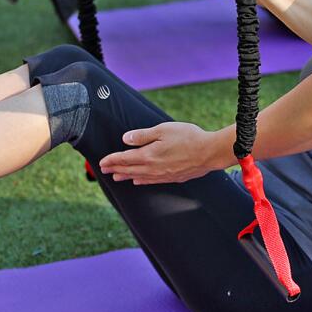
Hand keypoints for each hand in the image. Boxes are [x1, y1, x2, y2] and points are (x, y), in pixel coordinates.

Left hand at [99, 122, 232, 183]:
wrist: (209, 152)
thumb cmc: (188, 137)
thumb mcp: (163, 130)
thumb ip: (143, 135)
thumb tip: (125, 139)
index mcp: (149, 154)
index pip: (125, 158)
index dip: (112, 160)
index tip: (101, 162)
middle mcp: (153, 167)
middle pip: (129, 169)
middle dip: (115, 168)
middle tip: (103, 170)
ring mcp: (162, 175)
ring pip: (139, 177)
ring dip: (126, 176)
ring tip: (117, 177)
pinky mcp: (172, 178)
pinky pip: (151, 181)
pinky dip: (141, 181)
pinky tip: (138, 181)